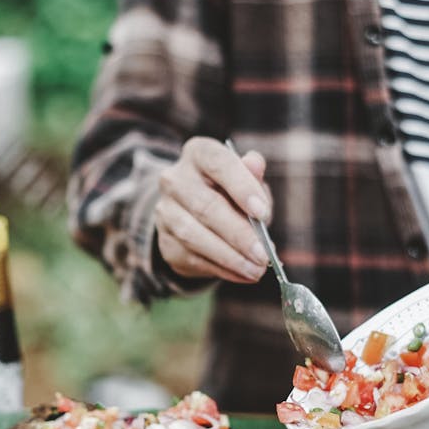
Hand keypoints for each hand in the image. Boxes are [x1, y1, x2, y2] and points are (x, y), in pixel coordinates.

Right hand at [154, 137, 271, 282]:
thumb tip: (255, 163)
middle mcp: (174, 179)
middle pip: (206, 206)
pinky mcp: (165, 241)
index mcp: (198, 154)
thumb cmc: (230, 192)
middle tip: (263, 253)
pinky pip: (192, 258)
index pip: (219, 164)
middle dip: (238, 234)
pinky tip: (242, 274)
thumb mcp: (246, 180)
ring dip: (230, 257)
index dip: (242, 187)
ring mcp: (165, 212)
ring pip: (195, 236)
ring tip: (256, 269)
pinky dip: (221, 269)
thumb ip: (252, 174)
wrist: (196, 213)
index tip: (263, 212)